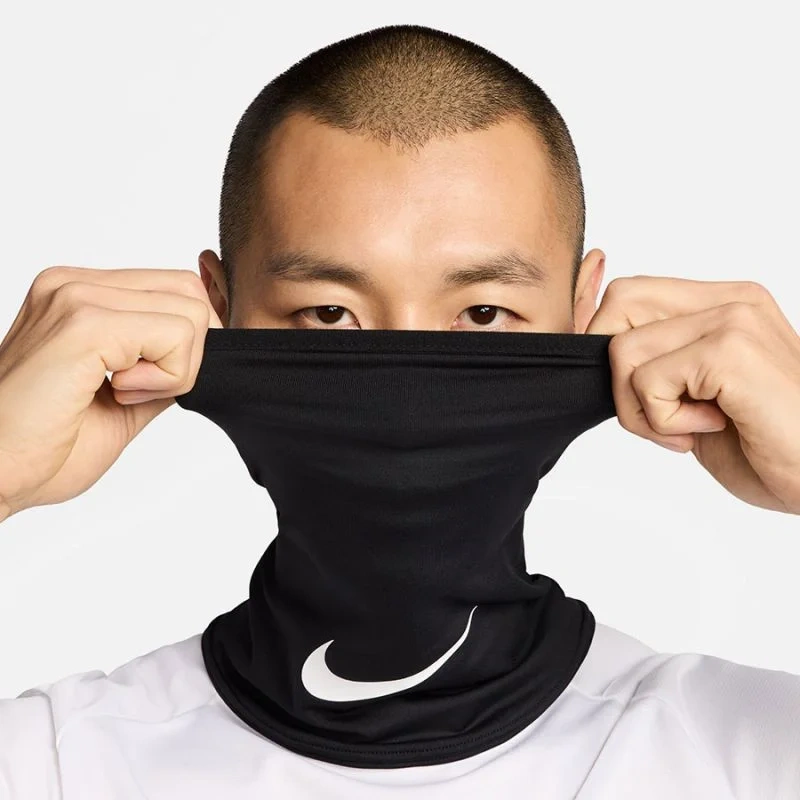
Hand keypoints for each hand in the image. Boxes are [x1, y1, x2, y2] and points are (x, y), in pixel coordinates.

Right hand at [0, 266, 222, 519]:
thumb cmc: (42, 447)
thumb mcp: (125, 401)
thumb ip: (161, 368)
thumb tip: (205, 357)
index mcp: (80, 294)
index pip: (177, 288)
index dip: (187, 343)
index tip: (146, 383)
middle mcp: (74, 284)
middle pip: (190, 293)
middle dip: (187, 353)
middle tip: (137, 390)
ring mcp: (76, 297)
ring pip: (190, 313)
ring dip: (174, 368)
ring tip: (121, 392)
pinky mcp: (84, 325)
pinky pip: (176, 335)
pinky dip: (165, 377)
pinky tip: (117, 394)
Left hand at [585, 276, 799, 513]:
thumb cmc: (769, 446)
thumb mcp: (698, 396)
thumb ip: (660, 364)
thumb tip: (600, 351)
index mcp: (724, 304)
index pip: (629, 296)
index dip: (608, 343)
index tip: (639, 395)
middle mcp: (731, 302)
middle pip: (618, 305)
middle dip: (617, 374)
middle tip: (659, 417)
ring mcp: (733, 321)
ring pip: (622, 350)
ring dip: (642, 408)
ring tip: (690, 427)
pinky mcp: (730, 351)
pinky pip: (647, 381)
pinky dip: (664, 421)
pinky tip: (712, 427)